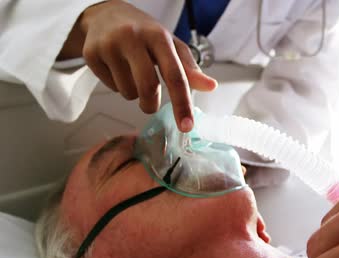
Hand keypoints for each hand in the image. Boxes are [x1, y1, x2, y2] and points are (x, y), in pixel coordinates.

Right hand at [76, 1, 216, 131]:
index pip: (175, 75)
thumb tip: (211, 86)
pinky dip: (118, 86)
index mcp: (159, 36)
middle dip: (151, 105)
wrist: (107, 14)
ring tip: (132, 74)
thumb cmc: (145, 33)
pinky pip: (111, 87)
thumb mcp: (171, 46)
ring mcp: (109, 45)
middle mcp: (133, 38)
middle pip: (148, 88)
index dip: (182, 103)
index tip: (186, 126)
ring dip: (134, 94)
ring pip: (127, 92)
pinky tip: (118, 69)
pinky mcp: (91, 53)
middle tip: (150, 104)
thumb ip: (190, 68)